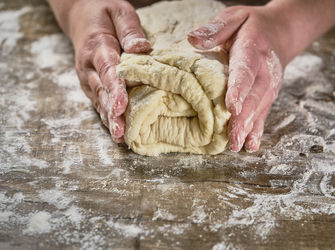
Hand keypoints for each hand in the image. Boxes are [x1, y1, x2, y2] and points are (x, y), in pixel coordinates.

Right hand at [67, 0, 150, 141]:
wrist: (80, 15)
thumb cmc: (103, 12)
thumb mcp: (119, 11)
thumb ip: (129, 29)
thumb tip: (142, 48)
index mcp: (97, 47)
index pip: (108, 71)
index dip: (115, 90)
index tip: (122, 106)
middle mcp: (89, 66)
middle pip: (102, 92)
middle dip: (113, 113)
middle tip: (122, 133)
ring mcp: (88, 77)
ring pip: (99, 101)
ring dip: (109, 120)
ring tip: (120, 138)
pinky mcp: (90, 83)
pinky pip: (98, 101)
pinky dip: (106, 116)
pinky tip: (115, 130)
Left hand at [188, 5, 285, 151]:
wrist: (281, 32)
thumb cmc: (251, 26)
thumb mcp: (234, 17)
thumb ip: (215, 29)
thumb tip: (192, 39)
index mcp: (253, 49)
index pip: (245, 71)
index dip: (239, 89)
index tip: (231, 106)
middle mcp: (264, 71)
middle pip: (254, 96)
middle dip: (243, 118)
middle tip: (232, 137)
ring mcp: (268, 85)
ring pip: (259, 109)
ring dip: (248, 128)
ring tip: (237, 145)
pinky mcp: (268, 95)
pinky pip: (263, 113)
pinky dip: (257, 130)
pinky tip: (251, 145)